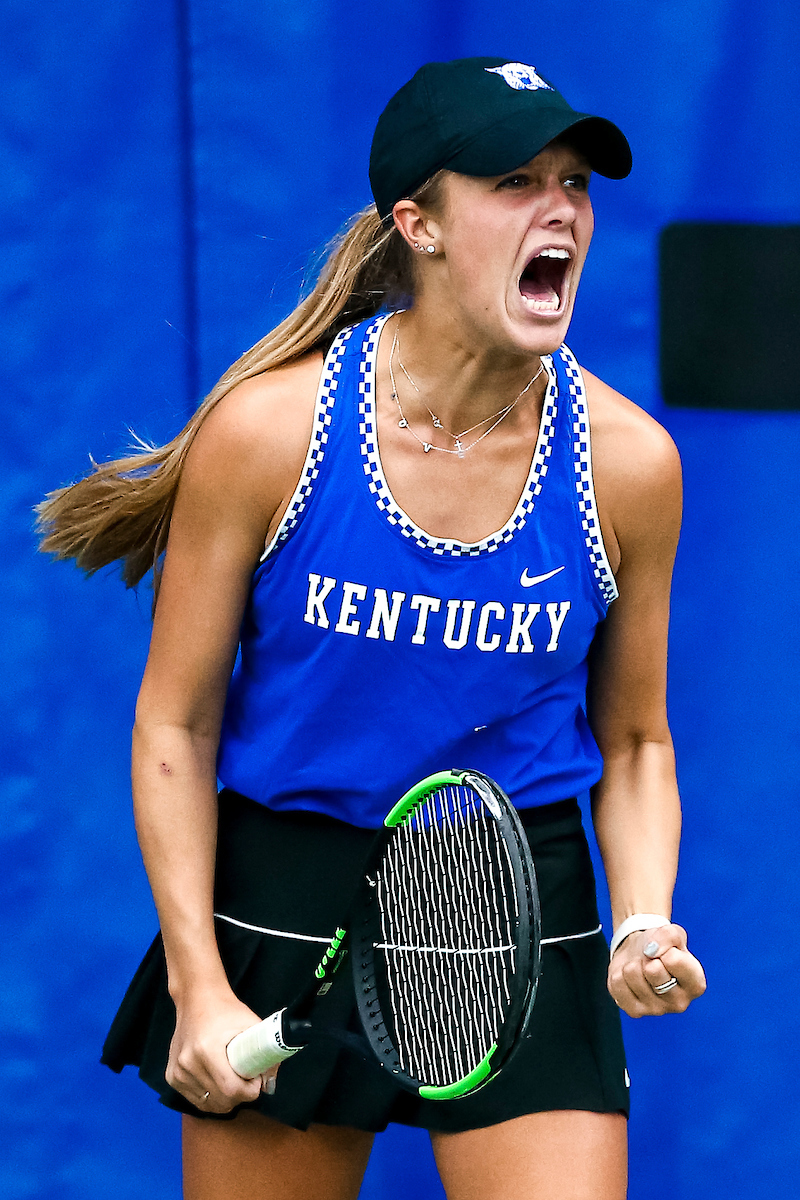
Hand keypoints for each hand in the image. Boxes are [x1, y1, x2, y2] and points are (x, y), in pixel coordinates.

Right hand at [166, 989, 279, 1112]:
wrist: (196, 999)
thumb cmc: (226, 1010)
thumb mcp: (250, 1023)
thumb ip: (265, 1053)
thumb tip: (270, 1083)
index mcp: (207, 1050)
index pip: (231, 1090)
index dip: (249, 1092)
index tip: (256, 1082)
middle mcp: (188, 1063)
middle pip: (221, 1101)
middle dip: (239, 1097)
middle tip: (246, 1080)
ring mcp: (177, 1072)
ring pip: (208, 1105)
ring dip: (224, 1099)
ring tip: (231, 1079)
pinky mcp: (171, 1077)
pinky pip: (196, 1100)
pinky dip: (210, 1097)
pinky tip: (217, 1081)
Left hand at [608, 923, 705, 1016]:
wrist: (640, 954)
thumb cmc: (662, 946)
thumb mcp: (672, 933)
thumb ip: (669, 935)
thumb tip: (651, 950)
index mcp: (696, 985)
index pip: (673, 960)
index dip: (664, 947)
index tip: (666, 951)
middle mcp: (680, 1003)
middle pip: (652, 970)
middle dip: (647, 957)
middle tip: (652, 960)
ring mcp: (657, 1010)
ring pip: (632, 974)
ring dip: (633, 964)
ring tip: (641, 968)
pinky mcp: (635, 1011)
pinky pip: (617, 983)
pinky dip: (620, 974)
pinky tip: (631, 980)